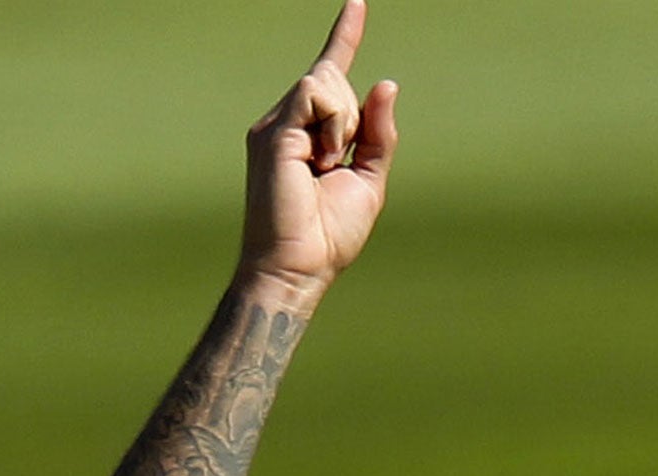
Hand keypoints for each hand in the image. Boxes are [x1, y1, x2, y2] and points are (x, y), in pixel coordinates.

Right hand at [239, 0, 398, 305]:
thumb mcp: (369, 180)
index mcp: (310, 132)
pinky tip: (320, 159)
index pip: (329, 74)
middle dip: (353, 116)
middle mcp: (288, 122)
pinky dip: (333, 125)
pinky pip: (316, 94)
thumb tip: (385, 82)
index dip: (344, 37)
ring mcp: (276, 125)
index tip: (357, 3)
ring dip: (344, 123)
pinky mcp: (272, 131)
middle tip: (336, 164)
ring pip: (325, 81)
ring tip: (326, 165)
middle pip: (333, 77)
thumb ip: (378, 134)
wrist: (299, 267)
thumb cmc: (329, 234)